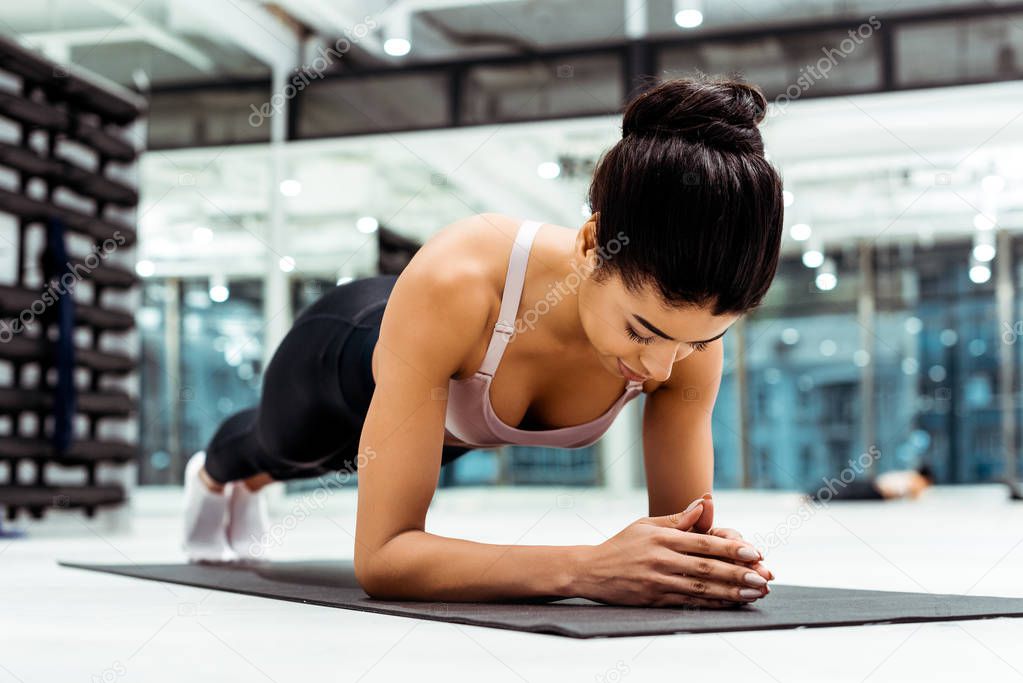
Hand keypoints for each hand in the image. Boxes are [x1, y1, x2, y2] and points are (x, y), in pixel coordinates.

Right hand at [573, 499, 771, 608]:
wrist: (590, 571)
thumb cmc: (622, 545)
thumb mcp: (646, 525)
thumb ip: (677, 519)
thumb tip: (704, 503)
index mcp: (663, 538)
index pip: (703, 542)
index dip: (730, 548)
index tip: (755, 552)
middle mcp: (662, 559)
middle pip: (707, 567)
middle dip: (738, 573)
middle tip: (764, 577)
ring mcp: (658, 581)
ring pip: (701, 588)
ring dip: (731, 591)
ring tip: (755, 592)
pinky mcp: (654, 599)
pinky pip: (688, 603)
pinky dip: (712, 604)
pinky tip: (731, 604)